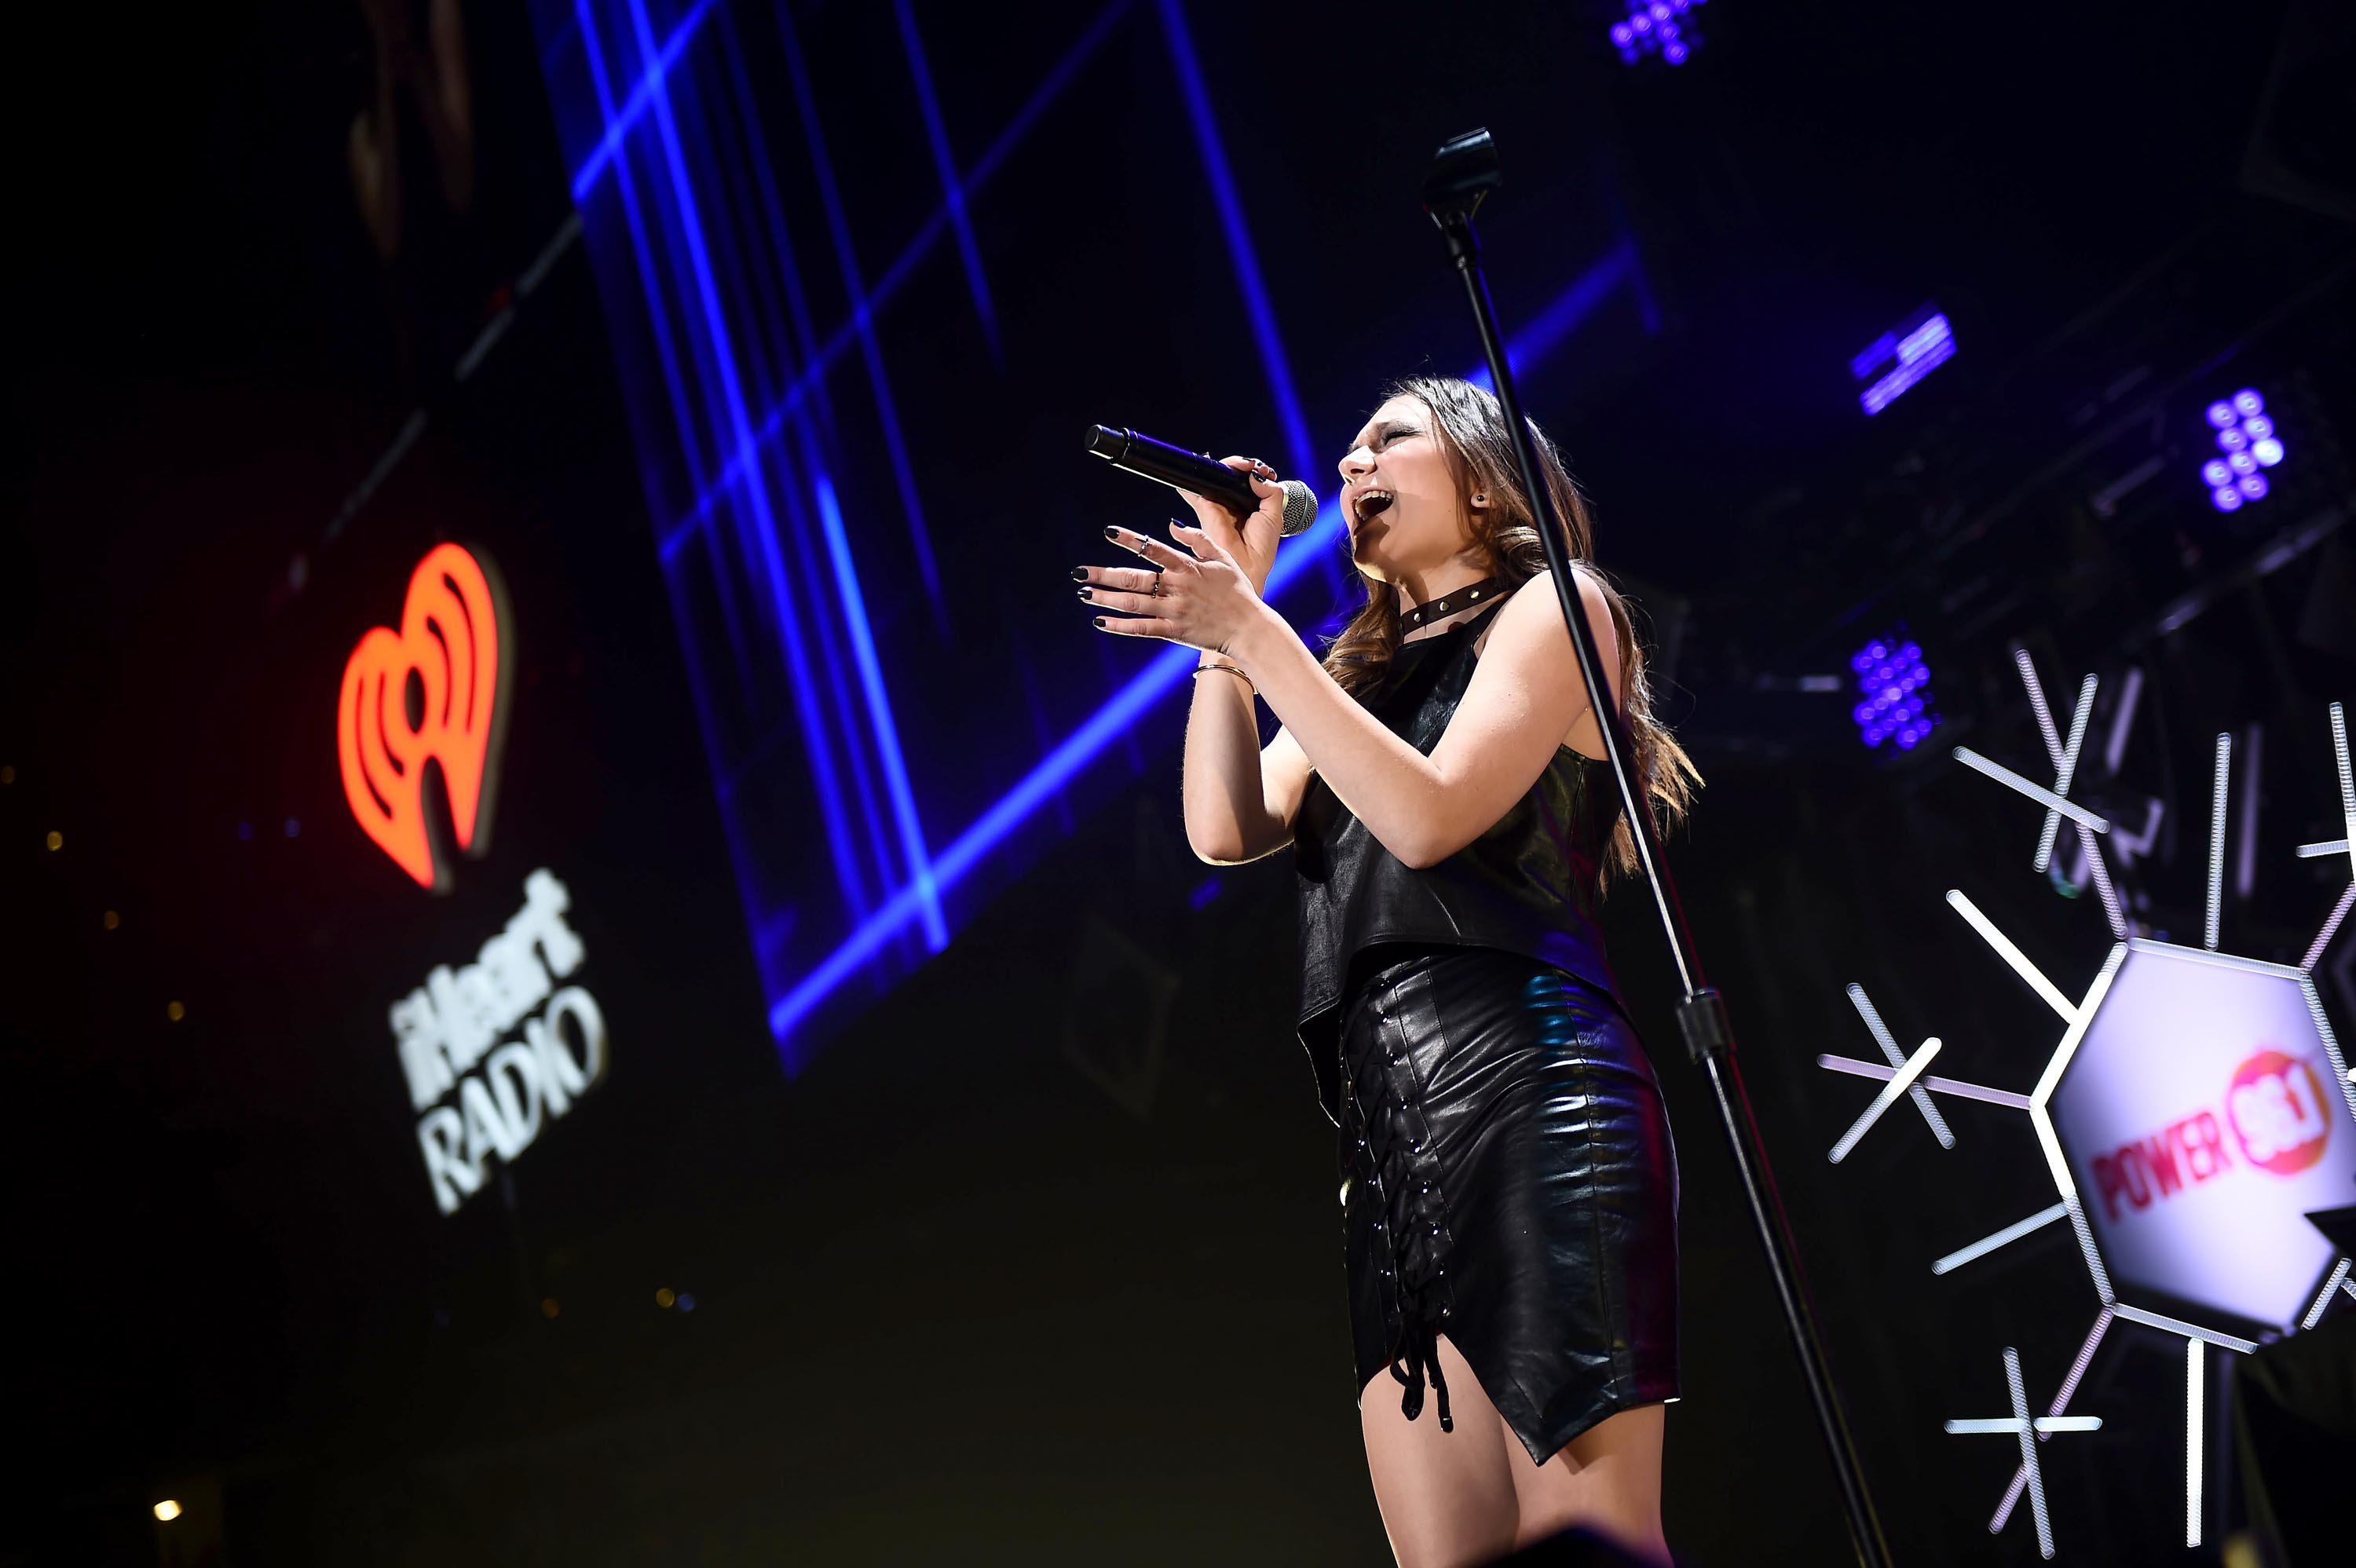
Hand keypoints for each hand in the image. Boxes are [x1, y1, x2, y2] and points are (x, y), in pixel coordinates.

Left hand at [1079, 520, 1272, 660]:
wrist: (1249, 629)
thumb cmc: (1238, 592)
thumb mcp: (1223, 558)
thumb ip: (1198, 540)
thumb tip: (1172, 525)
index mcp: (1188, 567)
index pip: (1153, 548)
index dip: (1129, 539)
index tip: (1108, 531)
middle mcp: (1177, 587)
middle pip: (1134, 578)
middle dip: (1103, 575)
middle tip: (1079, 573)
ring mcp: (1174, 611)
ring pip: (1132, 604)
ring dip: (1105, 598)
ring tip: (1084, 593)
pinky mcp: (1174, 631)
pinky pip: (1142, 628)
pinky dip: (1120, 626)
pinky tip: (1101, 621)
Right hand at [1177, 456, 1285, 597]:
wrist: (1246, 564)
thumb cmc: (1261, 546)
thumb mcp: (1275, 514)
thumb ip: (1271, 491)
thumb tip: (1256, 474)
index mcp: (1252, 504)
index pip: (1251, 480)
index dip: (1257, 470)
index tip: (1265, 472)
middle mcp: (1234, 503)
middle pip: (1234, 474)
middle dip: (1243, 464)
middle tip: (1253, 467)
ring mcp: (1219, 504)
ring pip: (1219, 476)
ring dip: (1228, 465)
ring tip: (1241, 466)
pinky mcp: (1206, 507)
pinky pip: (1198, 487)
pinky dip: (1198, 475)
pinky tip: (1208, 465)